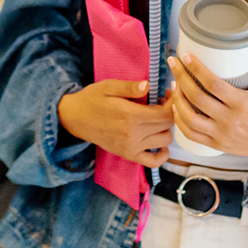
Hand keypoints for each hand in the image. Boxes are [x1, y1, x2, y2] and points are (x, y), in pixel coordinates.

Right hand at [58, 79, 172, 166]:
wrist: (74, 118)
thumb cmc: (92, 99)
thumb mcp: (109, 86)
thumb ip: (130, 87)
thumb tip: (148, 85)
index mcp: (130, 115)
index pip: (166, 113)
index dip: (173, 102)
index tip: (169, 93)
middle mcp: (133, 134)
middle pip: (167, 126)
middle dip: (171, 112)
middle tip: (164, 102)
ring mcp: (131, 147)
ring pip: (165, 141)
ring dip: (167, 129)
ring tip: (159, 118)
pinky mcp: (127, 154)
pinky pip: (152, 162)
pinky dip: (162, 155)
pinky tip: (160, 144)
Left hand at [167, 50, 247, 183]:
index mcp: (242, 103)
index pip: (213, 84)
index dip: (197, 69)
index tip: (187, 57)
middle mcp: (230, 120)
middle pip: (197, 98)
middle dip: (181, 78)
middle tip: (174, 64)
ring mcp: (222, 134)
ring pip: (189, 118)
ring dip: (177, 100)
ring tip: (174, 84)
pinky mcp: (217, 144)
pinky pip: (191, 134)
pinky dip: (180, 121)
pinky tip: (177, 108)